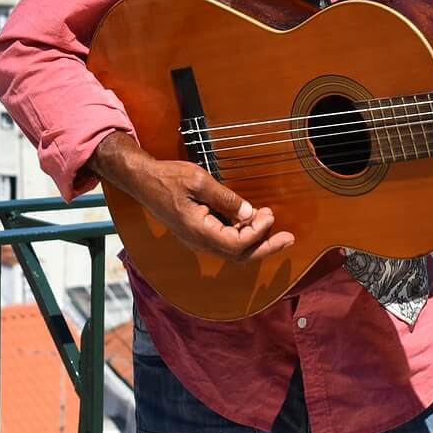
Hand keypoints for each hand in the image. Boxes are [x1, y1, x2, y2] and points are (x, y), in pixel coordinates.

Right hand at [88, 131, 294, 261]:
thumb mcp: (199, 181)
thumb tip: (250, 213)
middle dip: (266, 247)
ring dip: (255, 240)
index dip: (257, 233)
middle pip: (238, 255)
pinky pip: (225, 243)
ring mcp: (197, 240)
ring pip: (232, 251)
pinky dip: (243, 236)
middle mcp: (199, 242)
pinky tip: (253, 222)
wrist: (143, 181)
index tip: (269, 214)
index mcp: (199, 230)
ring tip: (271, 223)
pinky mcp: (197, 234)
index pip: (237, 244)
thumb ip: (225, 199)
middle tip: (289, 238)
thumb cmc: (169, 177)